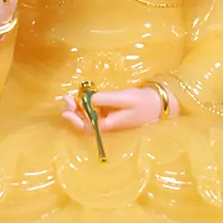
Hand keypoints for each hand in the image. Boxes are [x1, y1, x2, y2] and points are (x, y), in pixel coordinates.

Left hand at [60, 87, 175, 132]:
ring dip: (76, 108)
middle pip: (83, 123)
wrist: (156, 103)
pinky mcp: (108, 111)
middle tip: (66, 99)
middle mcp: (105, 124)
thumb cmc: (142, 102)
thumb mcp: (124, 98)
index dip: (75, 120)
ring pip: (86, 116)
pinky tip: (79, 95)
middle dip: (72, 112)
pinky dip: (84, 103)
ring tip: (68, 97)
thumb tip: (87, 99)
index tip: (67, 110)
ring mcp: (106, 118)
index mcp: (109, 125)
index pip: (87, 127)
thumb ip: (105, 99)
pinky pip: (92, 110)